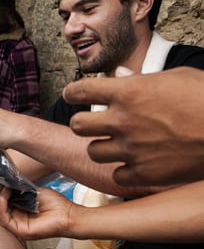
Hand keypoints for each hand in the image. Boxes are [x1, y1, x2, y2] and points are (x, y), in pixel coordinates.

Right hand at [0, 185, 75, 239]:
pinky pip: (3, 219)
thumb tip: (5, 181)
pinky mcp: (20, 232)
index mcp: (18, 213)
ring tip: (4, 188)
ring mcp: (17, 227)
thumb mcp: (33, 192)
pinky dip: (1, 206)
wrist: (69, 214)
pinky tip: (5, 196)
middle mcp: (16, 221)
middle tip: (0, 183)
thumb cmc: (56, 205)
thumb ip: (18, 189)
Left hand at [63, 66, 203, 185]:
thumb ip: (141, 79)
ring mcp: (132, 148)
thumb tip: (120, 74)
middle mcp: (123, 120)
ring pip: (94, 152)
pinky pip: (117, 174)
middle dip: (83, 123)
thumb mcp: (174, 78)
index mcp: (128, 91)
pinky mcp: (145, 173)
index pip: (79, 91)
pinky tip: (136, 163)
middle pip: (77, 125)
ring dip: (103, 147)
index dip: (74, 94)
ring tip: (118, 144)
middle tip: (94, 124)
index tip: (76, 96)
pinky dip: (124, 170)